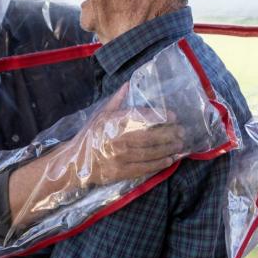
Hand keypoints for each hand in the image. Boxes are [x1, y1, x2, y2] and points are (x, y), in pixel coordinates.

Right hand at [60, 83, 184, 187]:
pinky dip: (159, 164)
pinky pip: (145, 168)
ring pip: (151, 152)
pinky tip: (169, 160)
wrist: (75, 162)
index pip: (142, 117)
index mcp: (114, 123)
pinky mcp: (122, 172)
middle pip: (151, 136)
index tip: (173, 116)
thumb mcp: (99, 115)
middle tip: (182, 132)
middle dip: (169, 133)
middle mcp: (120, 139)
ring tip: (180, 145)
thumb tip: (128, 85)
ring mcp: (121, 157)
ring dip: (168, 149)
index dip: (160, 116)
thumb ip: (116, 101)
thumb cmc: (89, 136)